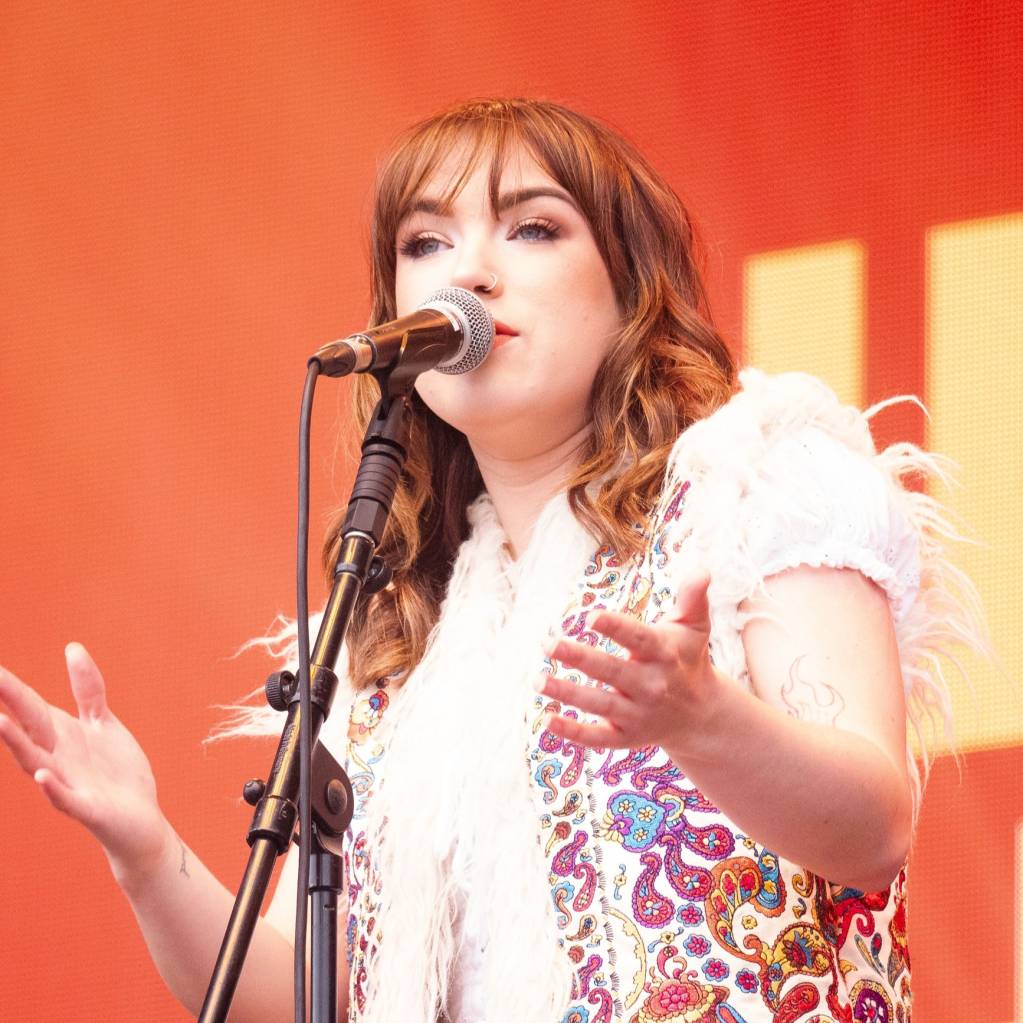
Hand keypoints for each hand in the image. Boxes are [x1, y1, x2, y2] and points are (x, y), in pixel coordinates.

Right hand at [0, 643, 172, 885]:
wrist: (139, 820)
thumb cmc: (115, 771)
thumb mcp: (102, 723)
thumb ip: (87, 689)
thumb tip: (71, 647)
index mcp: (60, 734)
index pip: (29, 704)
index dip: (8, 685)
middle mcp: (56, 756)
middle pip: (28, 725)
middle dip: (8, 703)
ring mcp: (69, 782)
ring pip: (37, 762)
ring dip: (17, 744)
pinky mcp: (88, 808)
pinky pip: (66, 799)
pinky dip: (54, 788)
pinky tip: (43, 776)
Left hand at [536, 573, 720, 751]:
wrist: (701, 713)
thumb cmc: (687, 658)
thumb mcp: (694, 627)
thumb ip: (693, 599)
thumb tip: (702, 571)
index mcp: (664, 654)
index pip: (639, 639)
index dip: (615, 628)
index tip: (590, 616)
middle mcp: (651, 686)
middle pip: (612, 672)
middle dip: (580, 658)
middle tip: (548, 643)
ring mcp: (638, 714)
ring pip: (600, 705)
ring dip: (567, 694)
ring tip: (537, 680)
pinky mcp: (626, 737)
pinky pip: (597, 738)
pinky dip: (573, 733)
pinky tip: (547, 720)